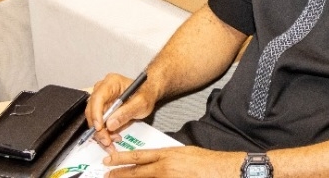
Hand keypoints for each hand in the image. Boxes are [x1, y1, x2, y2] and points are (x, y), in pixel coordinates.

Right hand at [87, 73, 157, 148]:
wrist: (148, 94)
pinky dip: (103, 133)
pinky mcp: (101, 110)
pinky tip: (112, 139)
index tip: (100, 127)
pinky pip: (98, 124)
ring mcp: (100, 101)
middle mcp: (102, 90)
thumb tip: (110, 125)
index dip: (96, 113)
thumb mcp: (141, 103)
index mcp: (111, 83)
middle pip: (92, 110)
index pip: (98, 97)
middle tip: (107, 141)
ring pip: (93, 120)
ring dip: (101, 133)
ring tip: (111, 142)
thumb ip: (126, 112)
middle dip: (98, 128)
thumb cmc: (146, 94)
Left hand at [103, 145, 242, 176]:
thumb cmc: (207, 162)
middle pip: (135, 173)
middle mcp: (164, 168)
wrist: (221, 170)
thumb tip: (155, 162)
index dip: (121, 159)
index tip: (109, 160)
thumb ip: (167, 158)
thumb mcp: (184, 153)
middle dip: (119, 175)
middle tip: (106, 175)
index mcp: (167, 155)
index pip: (138, 157)